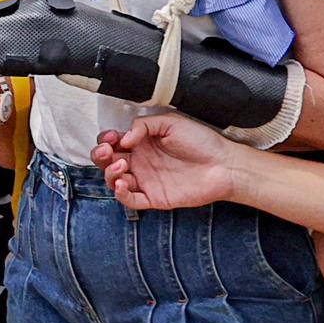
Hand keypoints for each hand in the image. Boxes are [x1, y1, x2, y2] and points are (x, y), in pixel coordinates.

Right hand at [100, 111, 248, 210]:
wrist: (223, 165)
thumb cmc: (203, 142)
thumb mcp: (171, 122)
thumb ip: (144, 125)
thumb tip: (125, 138)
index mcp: (143, 142)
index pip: (114, 142)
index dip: (106, 140)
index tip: (111, 137)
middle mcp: (141, 161)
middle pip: (108, 161)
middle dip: (100, 155)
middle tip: (107, 151)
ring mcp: (146, 180)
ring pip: (114, 180)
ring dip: (110, 173)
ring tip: (123, 165)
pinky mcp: (153, 197)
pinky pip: (130, 200)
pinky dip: (120, 193)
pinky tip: (123, 183)